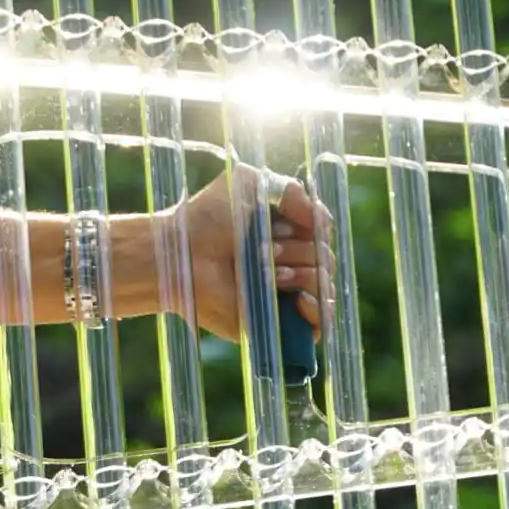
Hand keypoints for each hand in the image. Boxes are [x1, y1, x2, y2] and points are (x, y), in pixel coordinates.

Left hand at [171, 167, 332, 343]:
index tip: (283, 222)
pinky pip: (319, 325)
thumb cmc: (208, 217)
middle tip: (265, 249)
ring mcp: (283, 293)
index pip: (324, 233)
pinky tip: (298, 300)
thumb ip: (292, 190)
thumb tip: (320, 222)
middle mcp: (288, 262)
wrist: (183, 254)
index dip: (313, 226)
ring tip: (268, 272)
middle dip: (301, 251)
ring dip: (302, 274)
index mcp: (286, 232)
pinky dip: (317, 311)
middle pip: (326, 259)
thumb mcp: (249, 182)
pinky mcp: (276, 321)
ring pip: (324, 287)